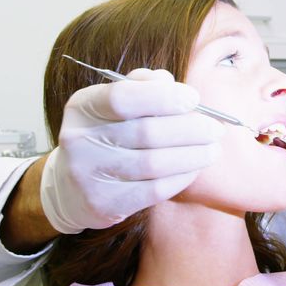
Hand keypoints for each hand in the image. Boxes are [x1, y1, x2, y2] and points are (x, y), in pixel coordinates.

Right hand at [41, 69, 223, 232]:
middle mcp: (80, 140)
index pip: (123, 97)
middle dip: (190, 129)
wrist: (70, 186)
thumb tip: (170, 82)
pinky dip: (181, 177)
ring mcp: (89, 175)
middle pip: (146, 132)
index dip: (164, 97)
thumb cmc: (105, 135)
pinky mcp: (103, 204)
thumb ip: (141, 87)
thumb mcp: (113, 105)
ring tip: (212, 149)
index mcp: (83, 107)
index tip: (194, 99)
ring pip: (154, 163)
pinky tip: (194, 168)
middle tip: (215, 128)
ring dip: (193, 155)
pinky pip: (153, 190)